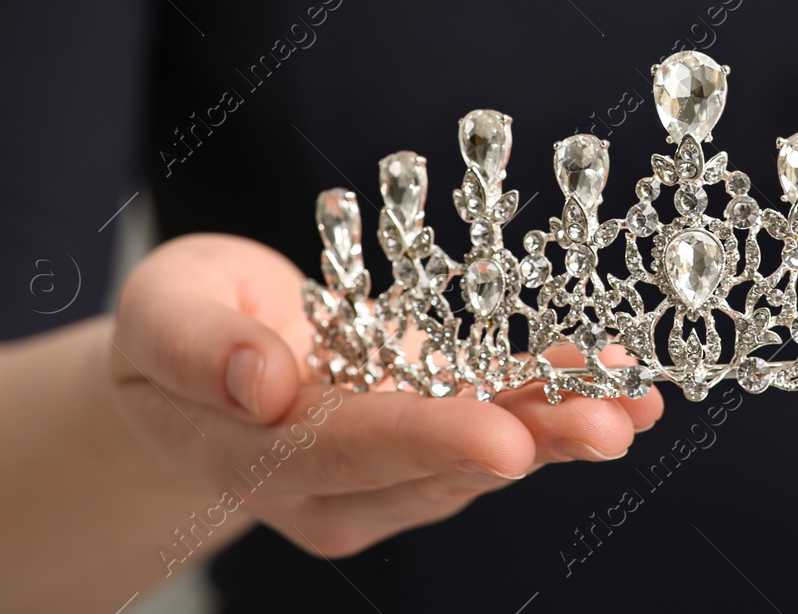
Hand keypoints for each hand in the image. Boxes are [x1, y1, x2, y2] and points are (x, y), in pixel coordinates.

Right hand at [109, 234, 661, 556]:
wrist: (204, 354)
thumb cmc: (175, 324)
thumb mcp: (160, 315)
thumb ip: (198, 349)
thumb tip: (262, 383)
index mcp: (260, 456)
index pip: (348, 453)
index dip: (430, 442)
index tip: (504, 438)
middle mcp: (337, 482)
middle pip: (438, 467)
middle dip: (531, 441)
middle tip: (610, 426)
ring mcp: (390, 465)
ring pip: (484, 453)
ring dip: (564, 424)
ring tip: (638, 401)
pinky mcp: (432, 430)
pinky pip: (500, 420)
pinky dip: (560, 398)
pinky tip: (622, 381)